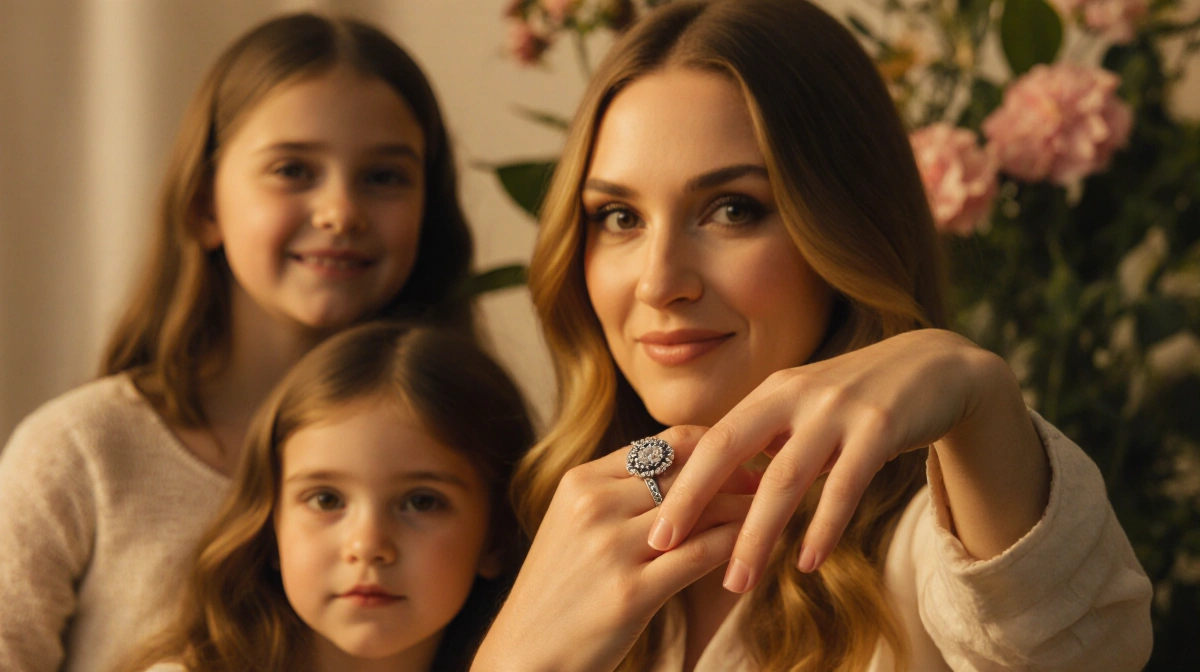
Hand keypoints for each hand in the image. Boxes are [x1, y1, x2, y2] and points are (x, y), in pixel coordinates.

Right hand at [472, 425, 757, 671]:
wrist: (525, 653)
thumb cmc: (561, 588)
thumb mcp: (573, 522)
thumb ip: (619, 489)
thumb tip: (684, 463)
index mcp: (581, 481)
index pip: (665, 443)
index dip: (713, 445)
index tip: (741, 456)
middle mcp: (594, 506)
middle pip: (687, 473)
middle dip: (736, 474)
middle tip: (769, 481)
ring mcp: (611, 548)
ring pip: (700, 511)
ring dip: (743, 508)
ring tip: (770, 510)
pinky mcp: (631, 592)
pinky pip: (701, 556)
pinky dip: (735, 546)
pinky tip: (753, 548)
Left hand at [647, 329, 1047, 592]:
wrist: (936, 366)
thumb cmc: (858, 400)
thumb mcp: (805, 411)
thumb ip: (766, 443)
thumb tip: (716, 489)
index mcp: (770, 393)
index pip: (709, 440)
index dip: (678, 481)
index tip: (650, 525)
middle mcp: (795, 395)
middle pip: (729, 451)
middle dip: (692, 501)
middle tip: (663, 549)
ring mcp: (837, 409)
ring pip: (785, 477)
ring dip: (757, 534)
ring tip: (737, 581)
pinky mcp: (880, 425)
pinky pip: (846, 484)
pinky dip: (824, 525)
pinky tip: (806, 560)